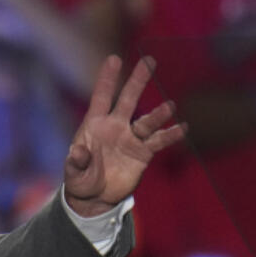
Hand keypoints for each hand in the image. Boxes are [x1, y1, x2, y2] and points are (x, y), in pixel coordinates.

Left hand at [64, 55, 186, 216]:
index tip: (114, 58)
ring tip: (169, 107)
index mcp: (95, 125)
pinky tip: (182, 128)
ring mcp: (131, 138)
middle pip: (128, 99)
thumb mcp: (73, 173)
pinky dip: (170, 135)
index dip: (107, 79)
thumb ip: (76, 162)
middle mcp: (115, 127)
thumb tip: (78, 152)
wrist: (95, 198)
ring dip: (158, 115)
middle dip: (138, 80)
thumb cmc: (80, 180)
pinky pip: (158, 141)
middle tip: (149, 61)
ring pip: (147, 121)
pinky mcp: (143, 153)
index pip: (102, 97)